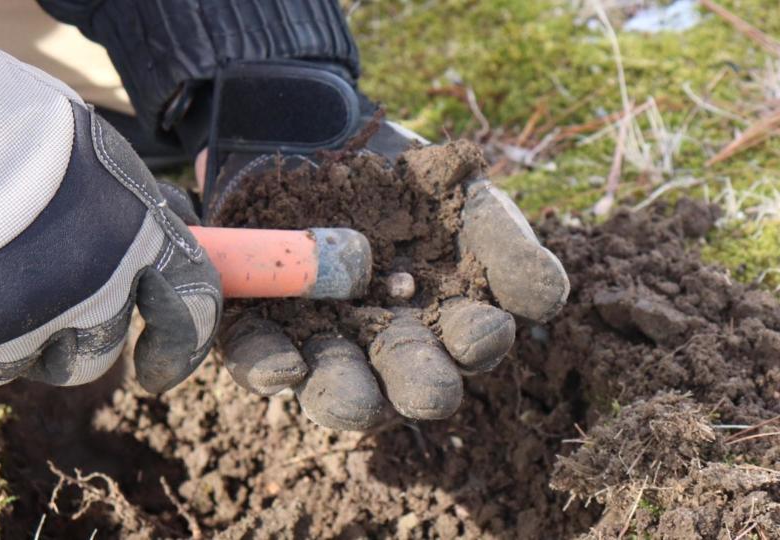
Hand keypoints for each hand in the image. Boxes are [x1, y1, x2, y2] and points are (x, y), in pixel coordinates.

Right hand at [0, 23, 220, 404]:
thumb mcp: (94, 148)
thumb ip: (134, 205)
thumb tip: (173, 228)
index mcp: (135, 242)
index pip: (189, 315)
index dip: (178, 349)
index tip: (155, 368)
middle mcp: (88, 298)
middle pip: (93, 356)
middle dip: (68, 335)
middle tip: (26, 291)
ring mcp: (12, 334)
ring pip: (14, 365)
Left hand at [196, 61, 568, 429]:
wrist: (323, 139)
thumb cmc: (409, 182)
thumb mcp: (469, 201)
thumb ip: (509, 248)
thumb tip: (548, 300)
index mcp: (443, 325)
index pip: (467, 345)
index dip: (476, 342)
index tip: (479, 331)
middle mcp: (385, 348)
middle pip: (403, 383)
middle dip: (417, 387)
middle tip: (428, 393)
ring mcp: (322, 343)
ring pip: (333, 385)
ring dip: (344, 395)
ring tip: (353, 397)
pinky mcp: (259, 327)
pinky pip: (259, 356)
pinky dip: (268, 366)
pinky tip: (281, 368)